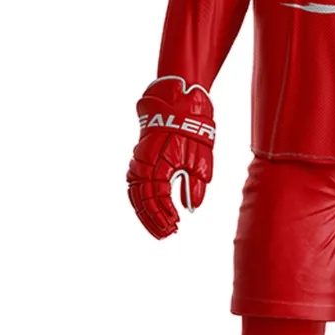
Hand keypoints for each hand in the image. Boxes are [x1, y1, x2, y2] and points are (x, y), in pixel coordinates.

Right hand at [126, 77, 214, 238]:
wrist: (177, 100)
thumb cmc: (191, 127)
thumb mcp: (200, 157)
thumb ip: (194, 184)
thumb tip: (192, 207)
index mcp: (157, 165)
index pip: (157, 199)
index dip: (165, 216)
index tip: (176, 226)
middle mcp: (142, 165)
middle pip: (143, 201)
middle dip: (154, 220)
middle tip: (167, 234)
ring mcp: (138, 161)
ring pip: (136, 195)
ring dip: (146, 214)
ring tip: (159, 230)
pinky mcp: (140, 158)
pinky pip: (135, 185)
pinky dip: (140, 201)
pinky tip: (149, 212)